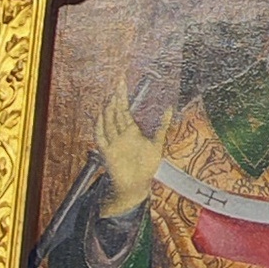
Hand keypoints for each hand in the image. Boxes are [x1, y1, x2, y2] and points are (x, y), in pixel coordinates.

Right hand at [94, 86, 160, 206]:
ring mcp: (113, 142)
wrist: (137, 185)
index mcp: (131, 131)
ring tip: (113, 96)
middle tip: (118, 82)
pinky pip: (101, 137)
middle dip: (117, 97)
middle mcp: (120, 134)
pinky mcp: (108, 153)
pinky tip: (101, 117)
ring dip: (110, 109)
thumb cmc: (146, 165)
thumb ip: (162, 126)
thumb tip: (169, 108)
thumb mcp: (157, 143)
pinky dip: (99, 127)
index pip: (124, 109)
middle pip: (116, 112)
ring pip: (108, 122)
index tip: (121, 82)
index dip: (122, 96)